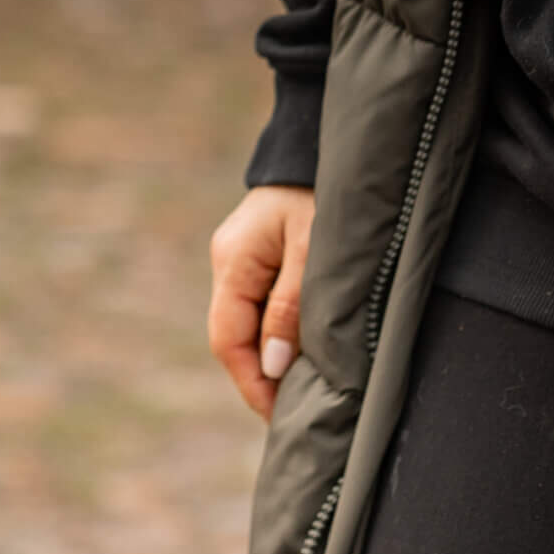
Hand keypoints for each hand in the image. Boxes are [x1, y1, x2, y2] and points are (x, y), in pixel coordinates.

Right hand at [208, 185, 315, 418]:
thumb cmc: (325, 188)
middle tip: (295, 412)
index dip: (252, 383)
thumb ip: (291, 307)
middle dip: (261, 377)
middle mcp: (227, 262)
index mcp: (234, 261)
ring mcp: (240, 259)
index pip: (229, 340)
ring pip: (248, 324)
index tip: (280, 415)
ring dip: (272, 357)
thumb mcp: (314, 249)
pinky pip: (262, 306)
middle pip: (234, 337)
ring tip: (303, 388)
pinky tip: (302, 350)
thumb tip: (273, 365)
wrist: (323, 138)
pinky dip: (279, 333)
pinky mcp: (259, 256)